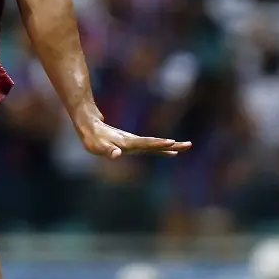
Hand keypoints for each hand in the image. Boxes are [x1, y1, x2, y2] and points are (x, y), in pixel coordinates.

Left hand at [77, 117, 191, 158]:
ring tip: (184, 147)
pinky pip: (150, 146)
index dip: (159, 144)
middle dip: (173, 145)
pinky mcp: (132, 143)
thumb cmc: (92, 137)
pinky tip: (168, 152)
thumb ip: (107, 150)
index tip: (173, 143)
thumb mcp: (97, 146)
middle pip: (156, 143)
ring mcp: (134, 142)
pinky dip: (161, 148)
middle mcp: (134, 141)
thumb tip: (116, 154)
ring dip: (170, 146)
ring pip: (155, 144)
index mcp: (128, 142)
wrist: (89, 124)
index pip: (147, 144)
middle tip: (189, 145)